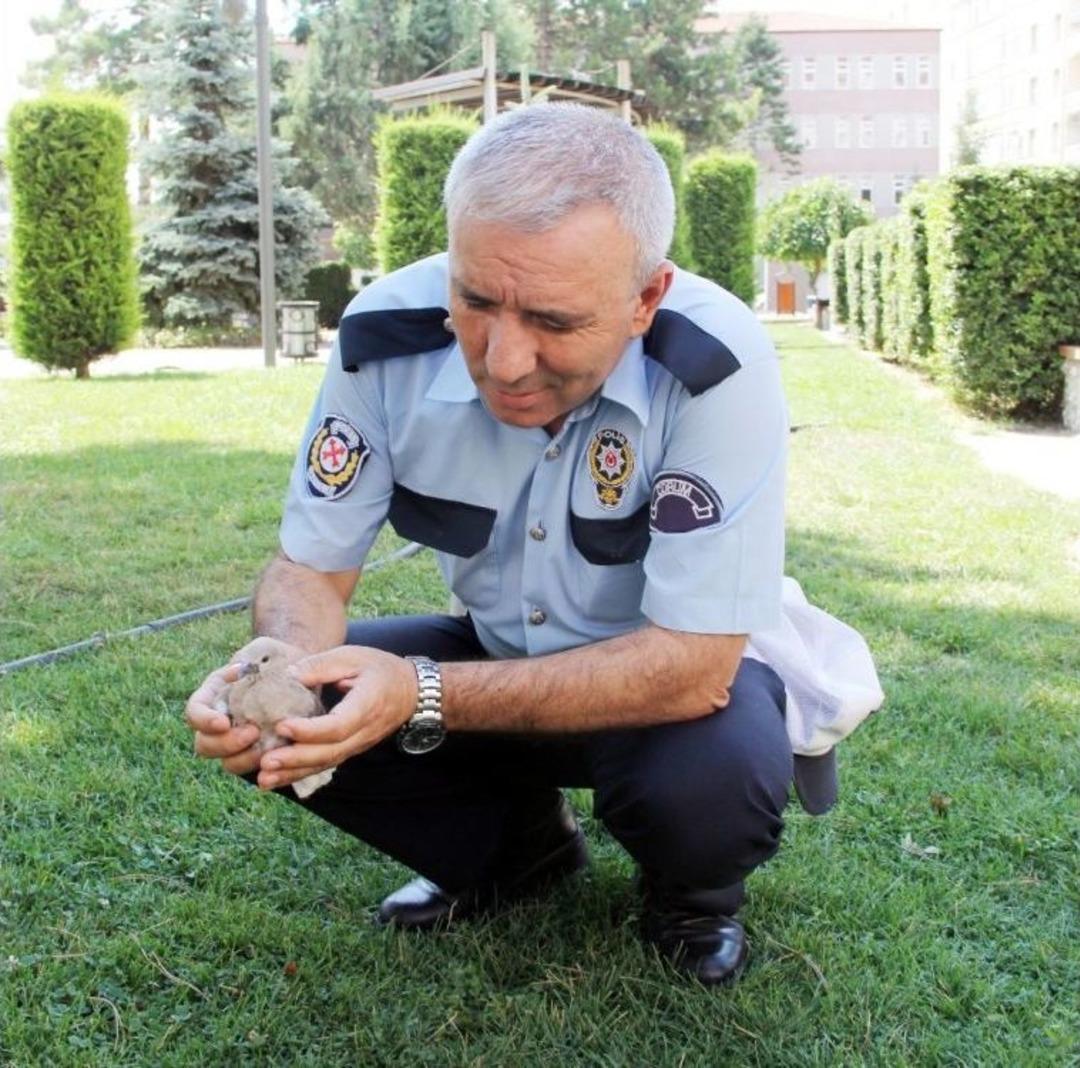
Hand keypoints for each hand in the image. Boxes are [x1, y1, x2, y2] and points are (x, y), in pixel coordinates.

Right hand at [184, 638, 308, 776]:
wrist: (302, 674)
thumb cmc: (277, 658)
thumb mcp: (263, 649)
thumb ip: (249, 655)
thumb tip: (239, 669)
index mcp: (213, 696)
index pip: (194, 712)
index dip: (203, 721)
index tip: (223, 722)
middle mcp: (220, 722)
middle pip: (204, 745)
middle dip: (225, 744)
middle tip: (253, 732)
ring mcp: (238, 741)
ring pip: (227, 762)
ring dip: (243, 759)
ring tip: (266, 748)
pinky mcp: (259, 754)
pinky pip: (254, 770)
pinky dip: (264, 768)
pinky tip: (279, 759)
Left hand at [253, 646, 417, 791]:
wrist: (412, 692)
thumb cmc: (381, 669)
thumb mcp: (353, 656)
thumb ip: (321, 664)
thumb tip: (287, 676)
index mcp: (367, 704)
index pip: (339, 725)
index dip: (310, 730)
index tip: (282, 725)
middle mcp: (363, 731)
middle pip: (329, 752)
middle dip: (296, 759)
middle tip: (266, 762)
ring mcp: (358, 744)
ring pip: (325, 764)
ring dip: (294, 773)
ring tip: (264, 778)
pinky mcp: (350, 749)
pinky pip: (325, 765)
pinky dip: (299, 774)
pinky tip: (276, 779)